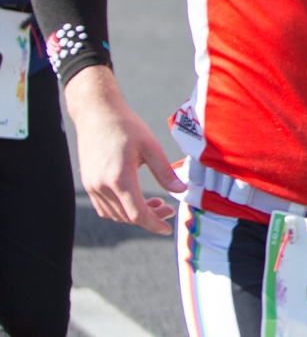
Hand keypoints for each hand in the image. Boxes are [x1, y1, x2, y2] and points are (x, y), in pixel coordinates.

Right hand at [62, 66, 185, 233]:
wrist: (96, 113)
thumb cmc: (125, 126)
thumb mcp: (150, 146)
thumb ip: (165, 172)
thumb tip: (181, 191)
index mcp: (119, 179)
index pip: (137, 214)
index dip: (153, 224)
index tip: (166, 229)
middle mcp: (102, 187)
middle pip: (127, 217)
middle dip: (149, 218)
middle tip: (167, 209)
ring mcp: (92, 186)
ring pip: (115, 214)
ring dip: (135, 214)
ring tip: (155, 202)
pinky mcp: (88, 183)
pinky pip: (104, 207)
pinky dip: (121, 209)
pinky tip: (135, 197)